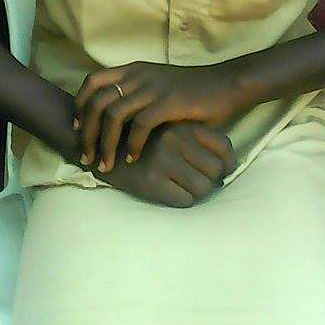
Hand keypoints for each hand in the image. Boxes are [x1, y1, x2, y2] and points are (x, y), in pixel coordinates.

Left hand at [74, 60, 243, 172]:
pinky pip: (140, 125)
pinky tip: (132, 159)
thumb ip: (135, 95)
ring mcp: (153, 88)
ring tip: (105, 164)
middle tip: (85, 155)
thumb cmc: (192, 90)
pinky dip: (131, 145)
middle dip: (86, 132)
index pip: (92, 81)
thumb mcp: (157, 84)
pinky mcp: (169, 102)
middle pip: (97, 102)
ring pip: (113, 115)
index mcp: (134, 70)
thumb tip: (112, 119)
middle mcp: (139, 76)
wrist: (225, 85)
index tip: (78, 127)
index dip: (80, 105)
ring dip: (105, 144)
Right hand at [91, 121, 237, 207]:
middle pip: (217, 170)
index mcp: (183, 124)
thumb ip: (193, 137)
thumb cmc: (137, 137)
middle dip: (213, 180)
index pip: (225, 147)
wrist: (96, 143)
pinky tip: (170, 193)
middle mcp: (177, 139)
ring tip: (187, 188)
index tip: (223, 170)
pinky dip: (182, 200)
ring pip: (204, 188)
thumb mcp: (167, 127)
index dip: (228, 163)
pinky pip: (185, 201)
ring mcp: (165, 159)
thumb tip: (224, 164)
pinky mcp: (152, 180)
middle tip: (203, 182)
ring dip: (198, 192)